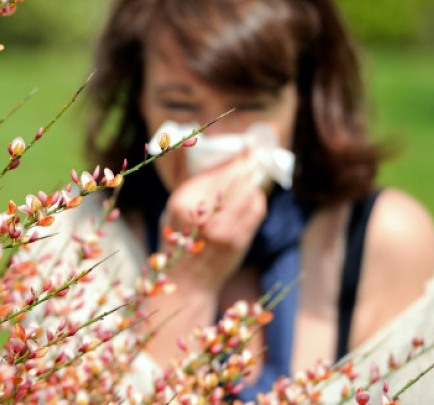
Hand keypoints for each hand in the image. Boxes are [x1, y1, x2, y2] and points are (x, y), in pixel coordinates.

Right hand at [160, 152, 267, 292]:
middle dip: (246, 168)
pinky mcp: (239, 240)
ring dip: (252, 185)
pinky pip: (257, 210)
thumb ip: (198, 188)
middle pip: (237, 179)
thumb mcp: (176, 209)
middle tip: (254, 158)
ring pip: (250, 192)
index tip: (246, 151)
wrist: (186, 281)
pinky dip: (257, 200)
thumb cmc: (179, 241)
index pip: (217, 172)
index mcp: (182, 203)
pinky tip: (251, 199)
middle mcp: (203, 215)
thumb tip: (230, 161)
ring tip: (249, 182)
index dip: (235, 161)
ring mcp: (223, 230)